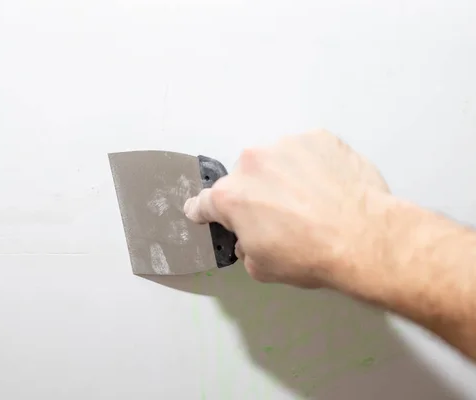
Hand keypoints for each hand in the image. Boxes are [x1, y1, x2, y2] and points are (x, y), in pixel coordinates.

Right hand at [184, 130, 389, 287]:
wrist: (364, 238)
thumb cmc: (310, 255)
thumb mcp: (262, 267)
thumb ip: (245, 246)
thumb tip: (250, 236)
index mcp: (231, 196)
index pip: (203, 202)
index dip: (203, 211)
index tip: (203, 212)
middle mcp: (251, 162)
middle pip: (245, 178)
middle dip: (256, 194)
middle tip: (282, 214)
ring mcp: (285, 145)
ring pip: (276, 160)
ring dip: (285, 176)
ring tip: (311, 200)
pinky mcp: (317, 137)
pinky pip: (306, 150)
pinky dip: (313, 165)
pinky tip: (329, 186)